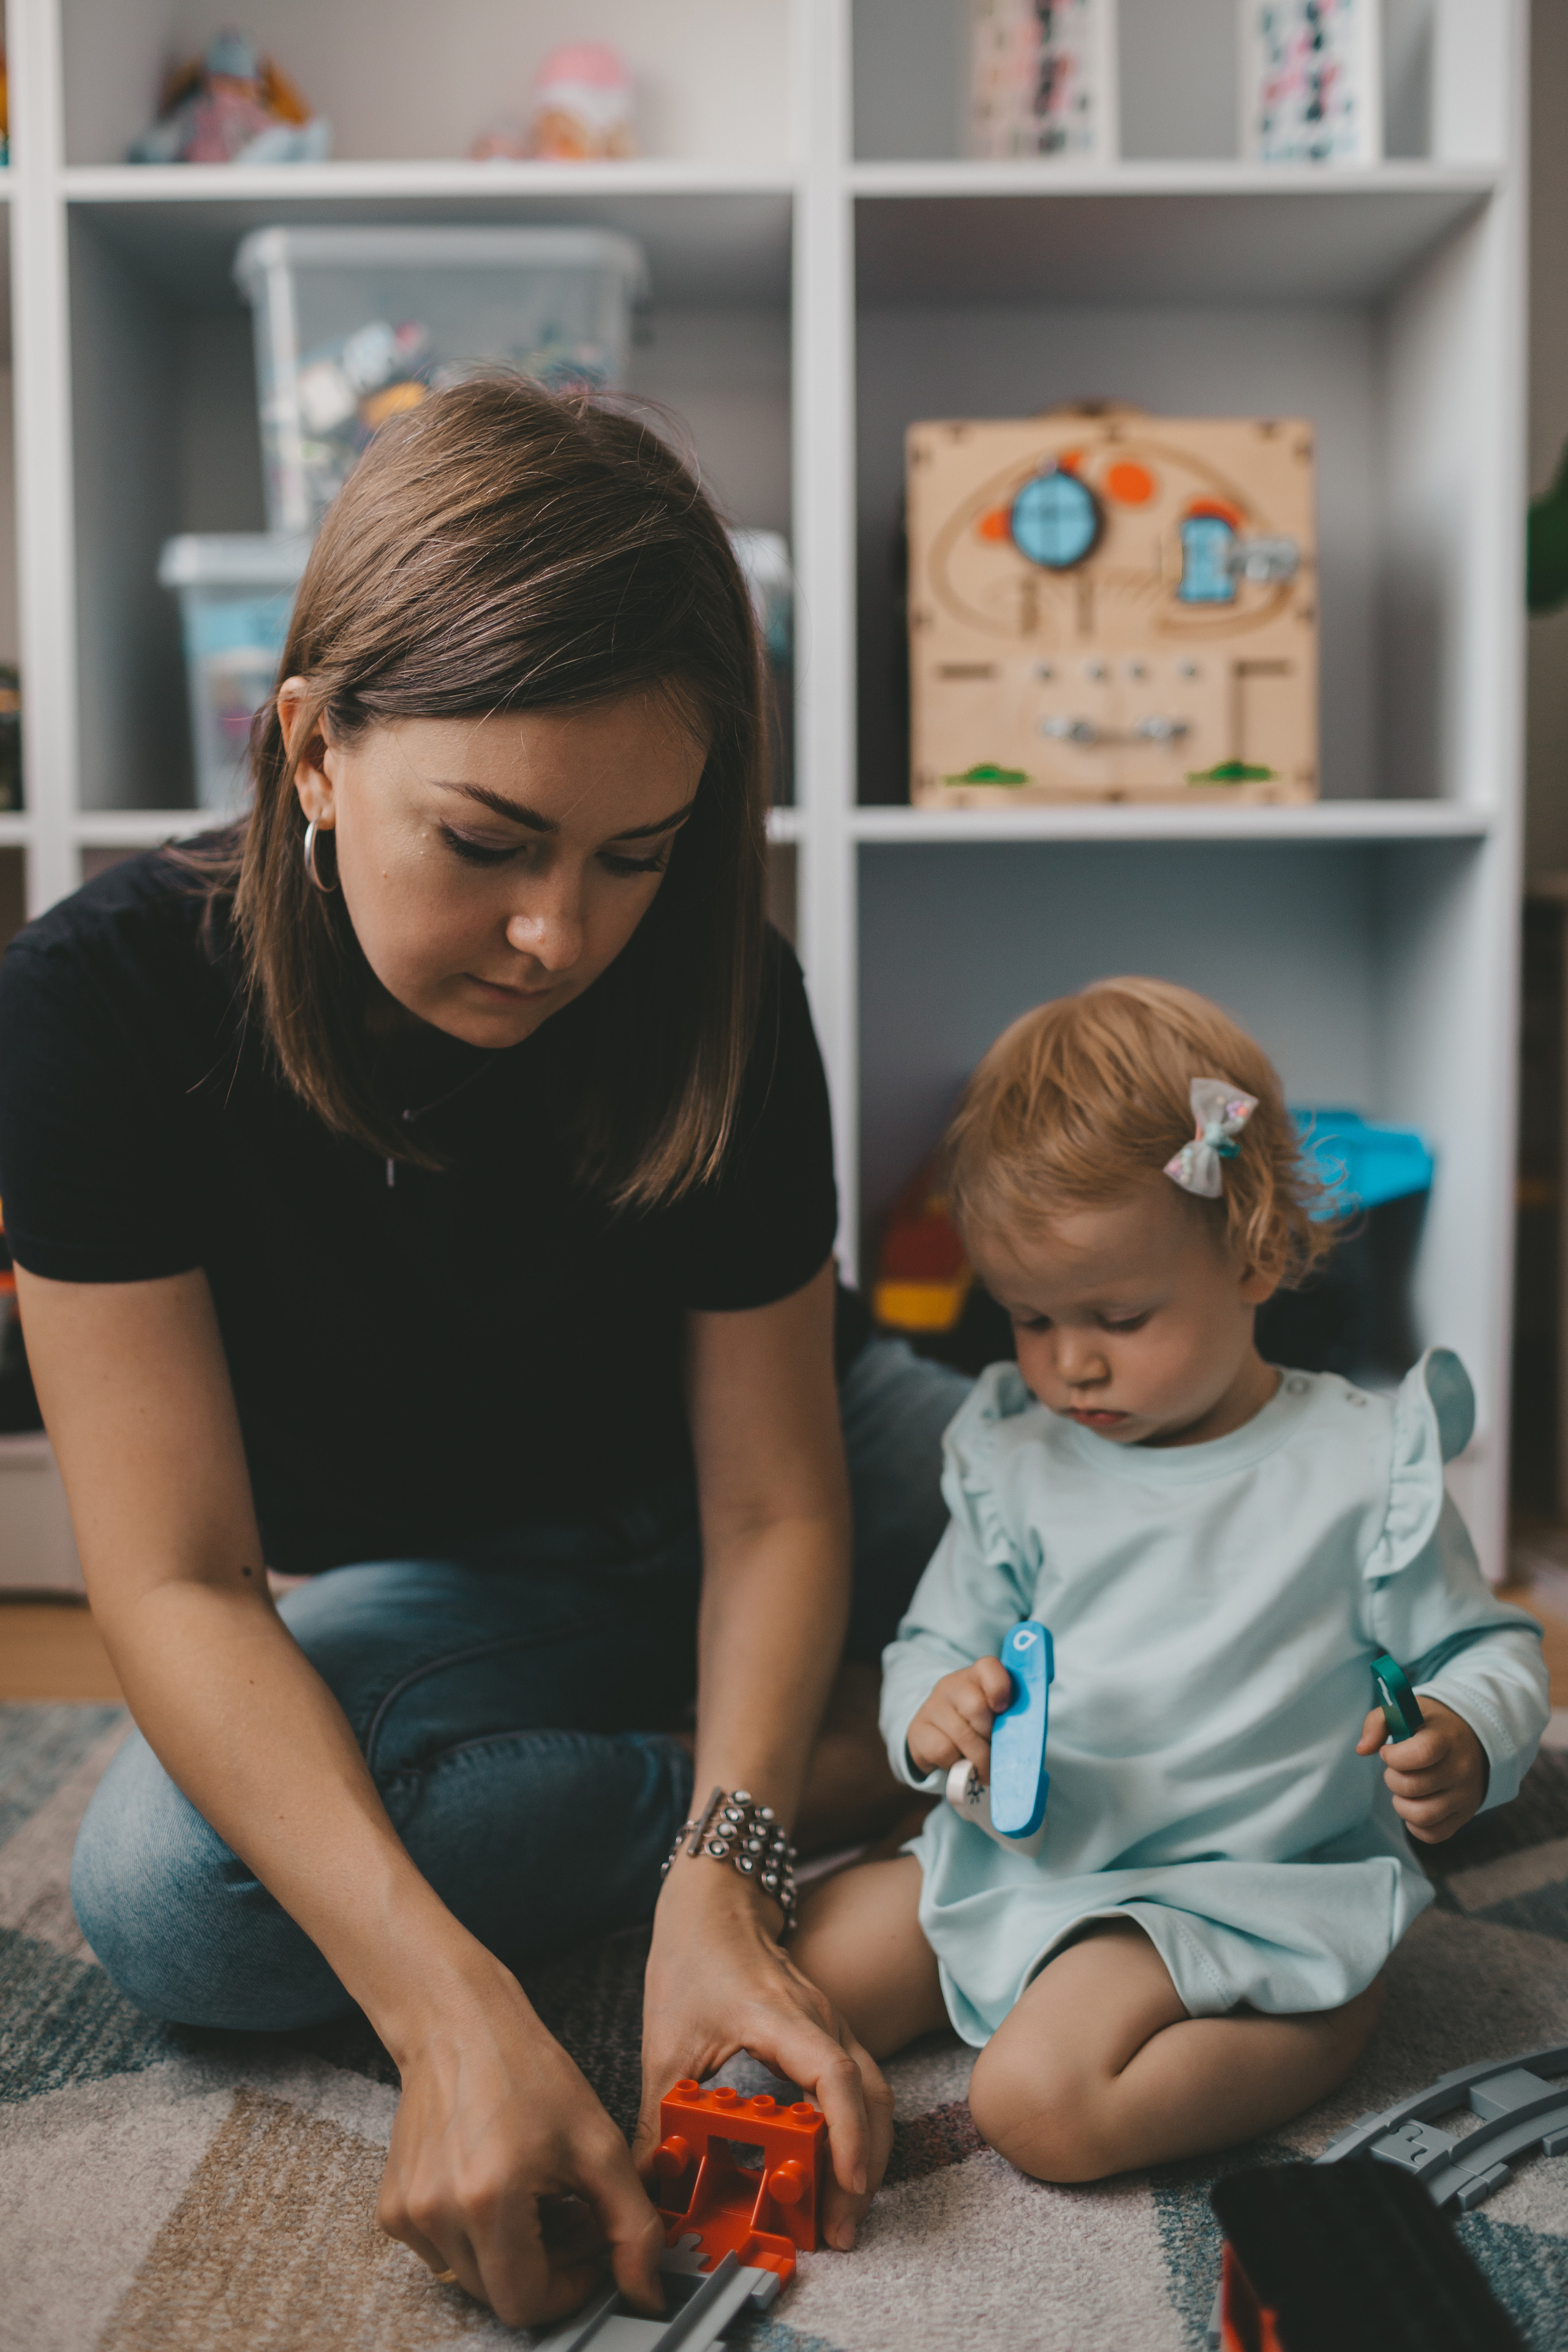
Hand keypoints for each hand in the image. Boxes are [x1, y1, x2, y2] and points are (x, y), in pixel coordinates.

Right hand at [376, 1950, 666, 2327]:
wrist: (460, 2025)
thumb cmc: (526, 2071)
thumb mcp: (599, 2145)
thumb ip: (632, 2226)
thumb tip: (646, 2293)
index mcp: (490, 2200)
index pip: (528, 2305)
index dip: (570, 2288)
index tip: (589, 2250)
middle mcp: (439, 2214)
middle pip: (501, 2296)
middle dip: (546, 2267)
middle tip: (571, 2213)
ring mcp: (409, 2214)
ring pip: (474, 2277)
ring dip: (513, 2254)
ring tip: (538, 2196)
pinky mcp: (394, 2209)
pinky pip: (444, 2253)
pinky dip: (477, 2236)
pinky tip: (499, 2188)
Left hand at [636, 1858, 894, 2252]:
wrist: (715, 1904)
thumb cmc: (693, 1960)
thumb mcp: (665, 2043)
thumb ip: (657, 2116)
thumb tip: (645, 2181)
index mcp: (780, 2016)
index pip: (834, 2073)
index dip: (848, 2132)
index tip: (846, 2185)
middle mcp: (820, 2020)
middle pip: (870, 2094)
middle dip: (865, 2166)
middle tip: (840, 2229)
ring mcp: (832, 2024)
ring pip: (873, 2092)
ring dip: (867, 2153)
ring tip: (841, 2212)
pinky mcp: (829, 2033)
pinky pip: (860, 2086)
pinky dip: (857, 2130)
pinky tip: (832, 2167)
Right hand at [906, 1657, 1014, 1780]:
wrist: (935, 1736)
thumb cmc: (976, 1727)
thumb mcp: (993, 1715)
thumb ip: (1009, 1717)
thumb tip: (1025, 1740)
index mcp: (976, 1676)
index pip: (988, 1667)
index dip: (1000, 1688)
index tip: (1004, 1709)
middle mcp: (952, 1685)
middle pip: (976, 1706)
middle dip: (991, 1736)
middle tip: (998, 1753)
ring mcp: (933, 1706)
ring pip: (962, 1734)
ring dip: (979, 1758)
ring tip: (985, 1769)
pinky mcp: (918, 1730)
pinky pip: (943, 1750)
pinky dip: (957, 1764)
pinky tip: (961, 1765)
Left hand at [1356, 1695, 1489, 1842]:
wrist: (1472, 1738)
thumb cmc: (1430, 1726)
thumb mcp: (1406, 1712)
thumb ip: (1377, 1722)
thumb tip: (1362, 1750)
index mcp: (1446, 1739)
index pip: (1421, 1753)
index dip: (1394, 1756)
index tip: (1389, 1751)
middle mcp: (1460, 1769)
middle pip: (1412, 1786)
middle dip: (1392, 1778)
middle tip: (1397, 1770)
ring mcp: (1465, 1796)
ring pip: (1422, 1815)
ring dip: (1401, 1804)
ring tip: (1405, 1789)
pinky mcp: (1465, 1815)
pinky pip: (1432, 1833)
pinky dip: (1415, 1823)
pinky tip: (1415, 1804)